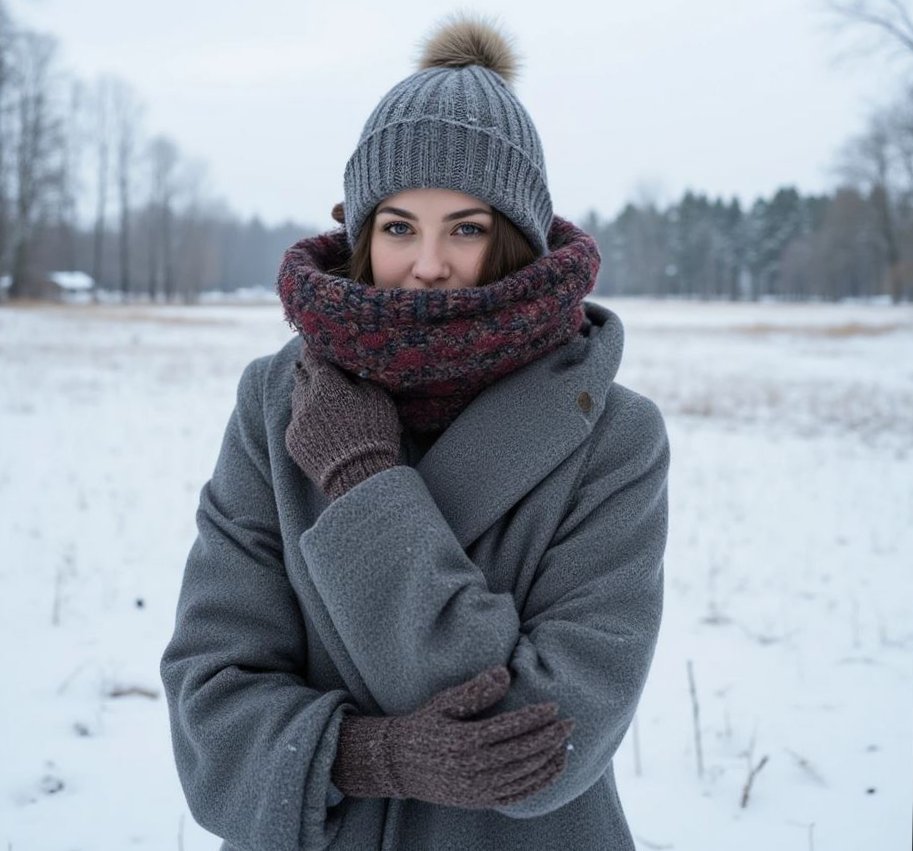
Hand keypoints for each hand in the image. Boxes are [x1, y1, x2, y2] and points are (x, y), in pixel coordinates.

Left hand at [285, 345, 401, 499]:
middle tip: (315, 366)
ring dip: (306, 394)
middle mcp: (305, 398)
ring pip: (297, 398)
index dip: (315, 348)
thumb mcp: (377, 399)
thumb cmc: (373, 432)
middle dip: (308, 370)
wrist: (358, 475)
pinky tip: (318, 423)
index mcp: (325, 383)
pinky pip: (296, 422)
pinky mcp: (292, 441)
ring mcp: (296, 420)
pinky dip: (306, 418)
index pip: (313, 356)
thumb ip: (360, 377)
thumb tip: (350, 365)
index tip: (316, 343)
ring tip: (318, 395)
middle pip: (301, 375)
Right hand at [331, 666, 574, 808]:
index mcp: (464, 741)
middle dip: (550, 739)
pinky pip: (517, 794)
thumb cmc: (424, 725)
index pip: (509, 729)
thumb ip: (475, 690)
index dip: (535, 719)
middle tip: (570, 723)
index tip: (554, 707)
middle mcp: (472, 768)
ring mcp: (477, 789)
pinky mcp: (480, 801)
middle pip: (522, 753)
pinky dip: (538, 783)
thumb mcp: (444, 702)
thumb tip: (505, 673)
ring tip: (566, 745)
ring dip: (549, 761)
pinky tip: (551, 768)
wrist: (399, 764)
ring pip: (523, 775)